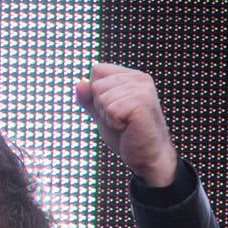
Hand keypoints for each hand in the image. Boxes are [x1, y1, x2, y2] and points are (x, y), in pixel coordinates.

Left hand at [75, 63, 177, 186]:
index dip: (96, 94)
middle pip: (96, 85)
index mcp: (131, 76)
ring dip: (107, 117)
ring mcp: (142, 89)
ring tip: (125, 124)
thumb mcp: (103, 114)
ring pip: (101, 98)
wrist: (148, 157)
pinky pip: (109, 110)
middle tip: (120, 121)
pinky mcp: (141, 103)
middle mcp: (139, 78)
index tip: (113, 110)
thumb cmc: (127, 135)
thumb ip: (89, 99)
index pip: (97, 70)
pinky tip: (127, 128)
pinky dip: (113, 123)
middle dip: (101, 108)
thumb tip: (79, 84)